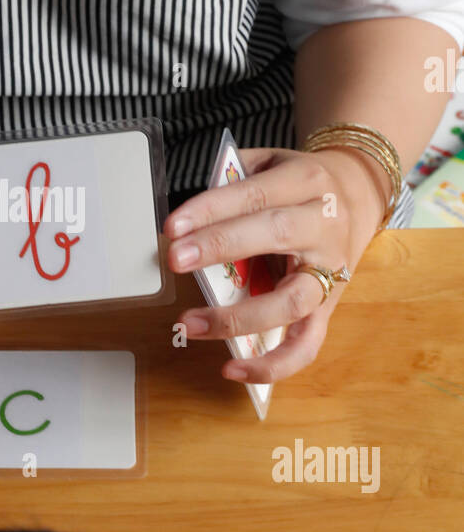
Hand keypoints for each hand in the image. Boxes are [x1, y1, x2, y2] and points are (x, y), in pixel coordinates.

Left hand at [163, 147, 388, 384]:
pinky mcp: (330, 306)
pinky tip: (233, 370)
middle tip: (175, 260)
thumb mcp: (271, 161)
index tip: (172, 226)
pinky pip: (306, 344)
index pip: (254, 194)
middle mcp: (324, 226)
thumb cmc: (301, 184)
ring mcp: (331, 271)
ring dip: (238, 317)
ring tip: (190, 324)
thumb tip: (189, 218)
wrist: (359, 195)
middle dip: (220, 247)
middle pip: (275, 234)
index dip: (211, 209)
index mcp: (306, 182)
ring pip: (292, 300)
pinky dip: (273, 364)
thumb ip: (234, 180)